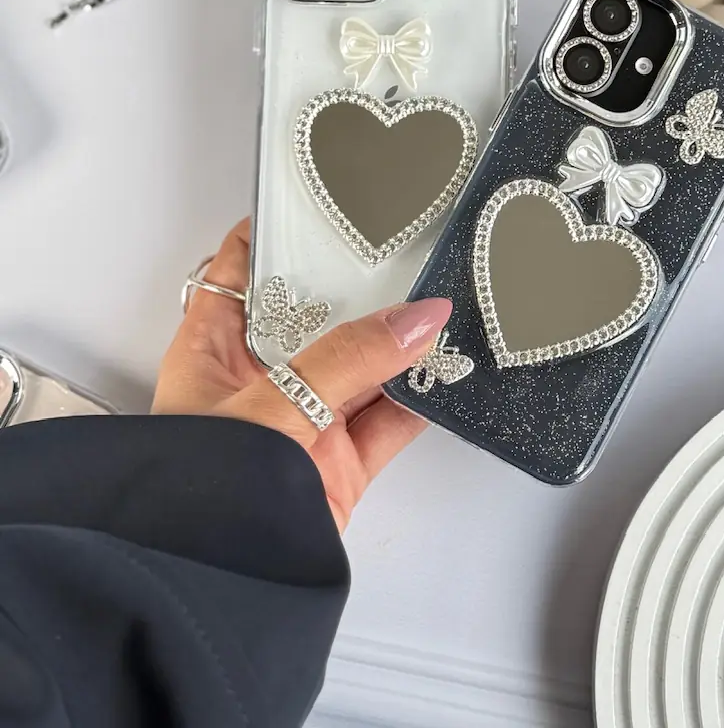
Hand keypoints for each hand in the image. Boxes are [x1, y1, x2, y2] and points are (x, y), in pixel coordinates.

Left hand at [153, 219, 450, 531]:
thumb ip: (347, 360)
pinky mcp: (337, 469)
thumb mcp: (272, 408)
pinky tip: (449, 371)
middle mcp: (256, 385)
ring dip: (399, 345)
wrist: (214, 592)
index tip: (316, 204)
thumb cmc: (201, 497)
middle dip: (357, 290)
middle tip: (404, 250)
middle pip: (313, 319)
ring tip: (442, 304)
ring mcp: (300, 426)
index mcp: (211, 355)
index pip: (238, 277)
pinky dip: (421, 400)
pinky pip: (388, 423)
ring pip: (359, 369)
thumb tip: (420, 317)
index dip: (273, 238)